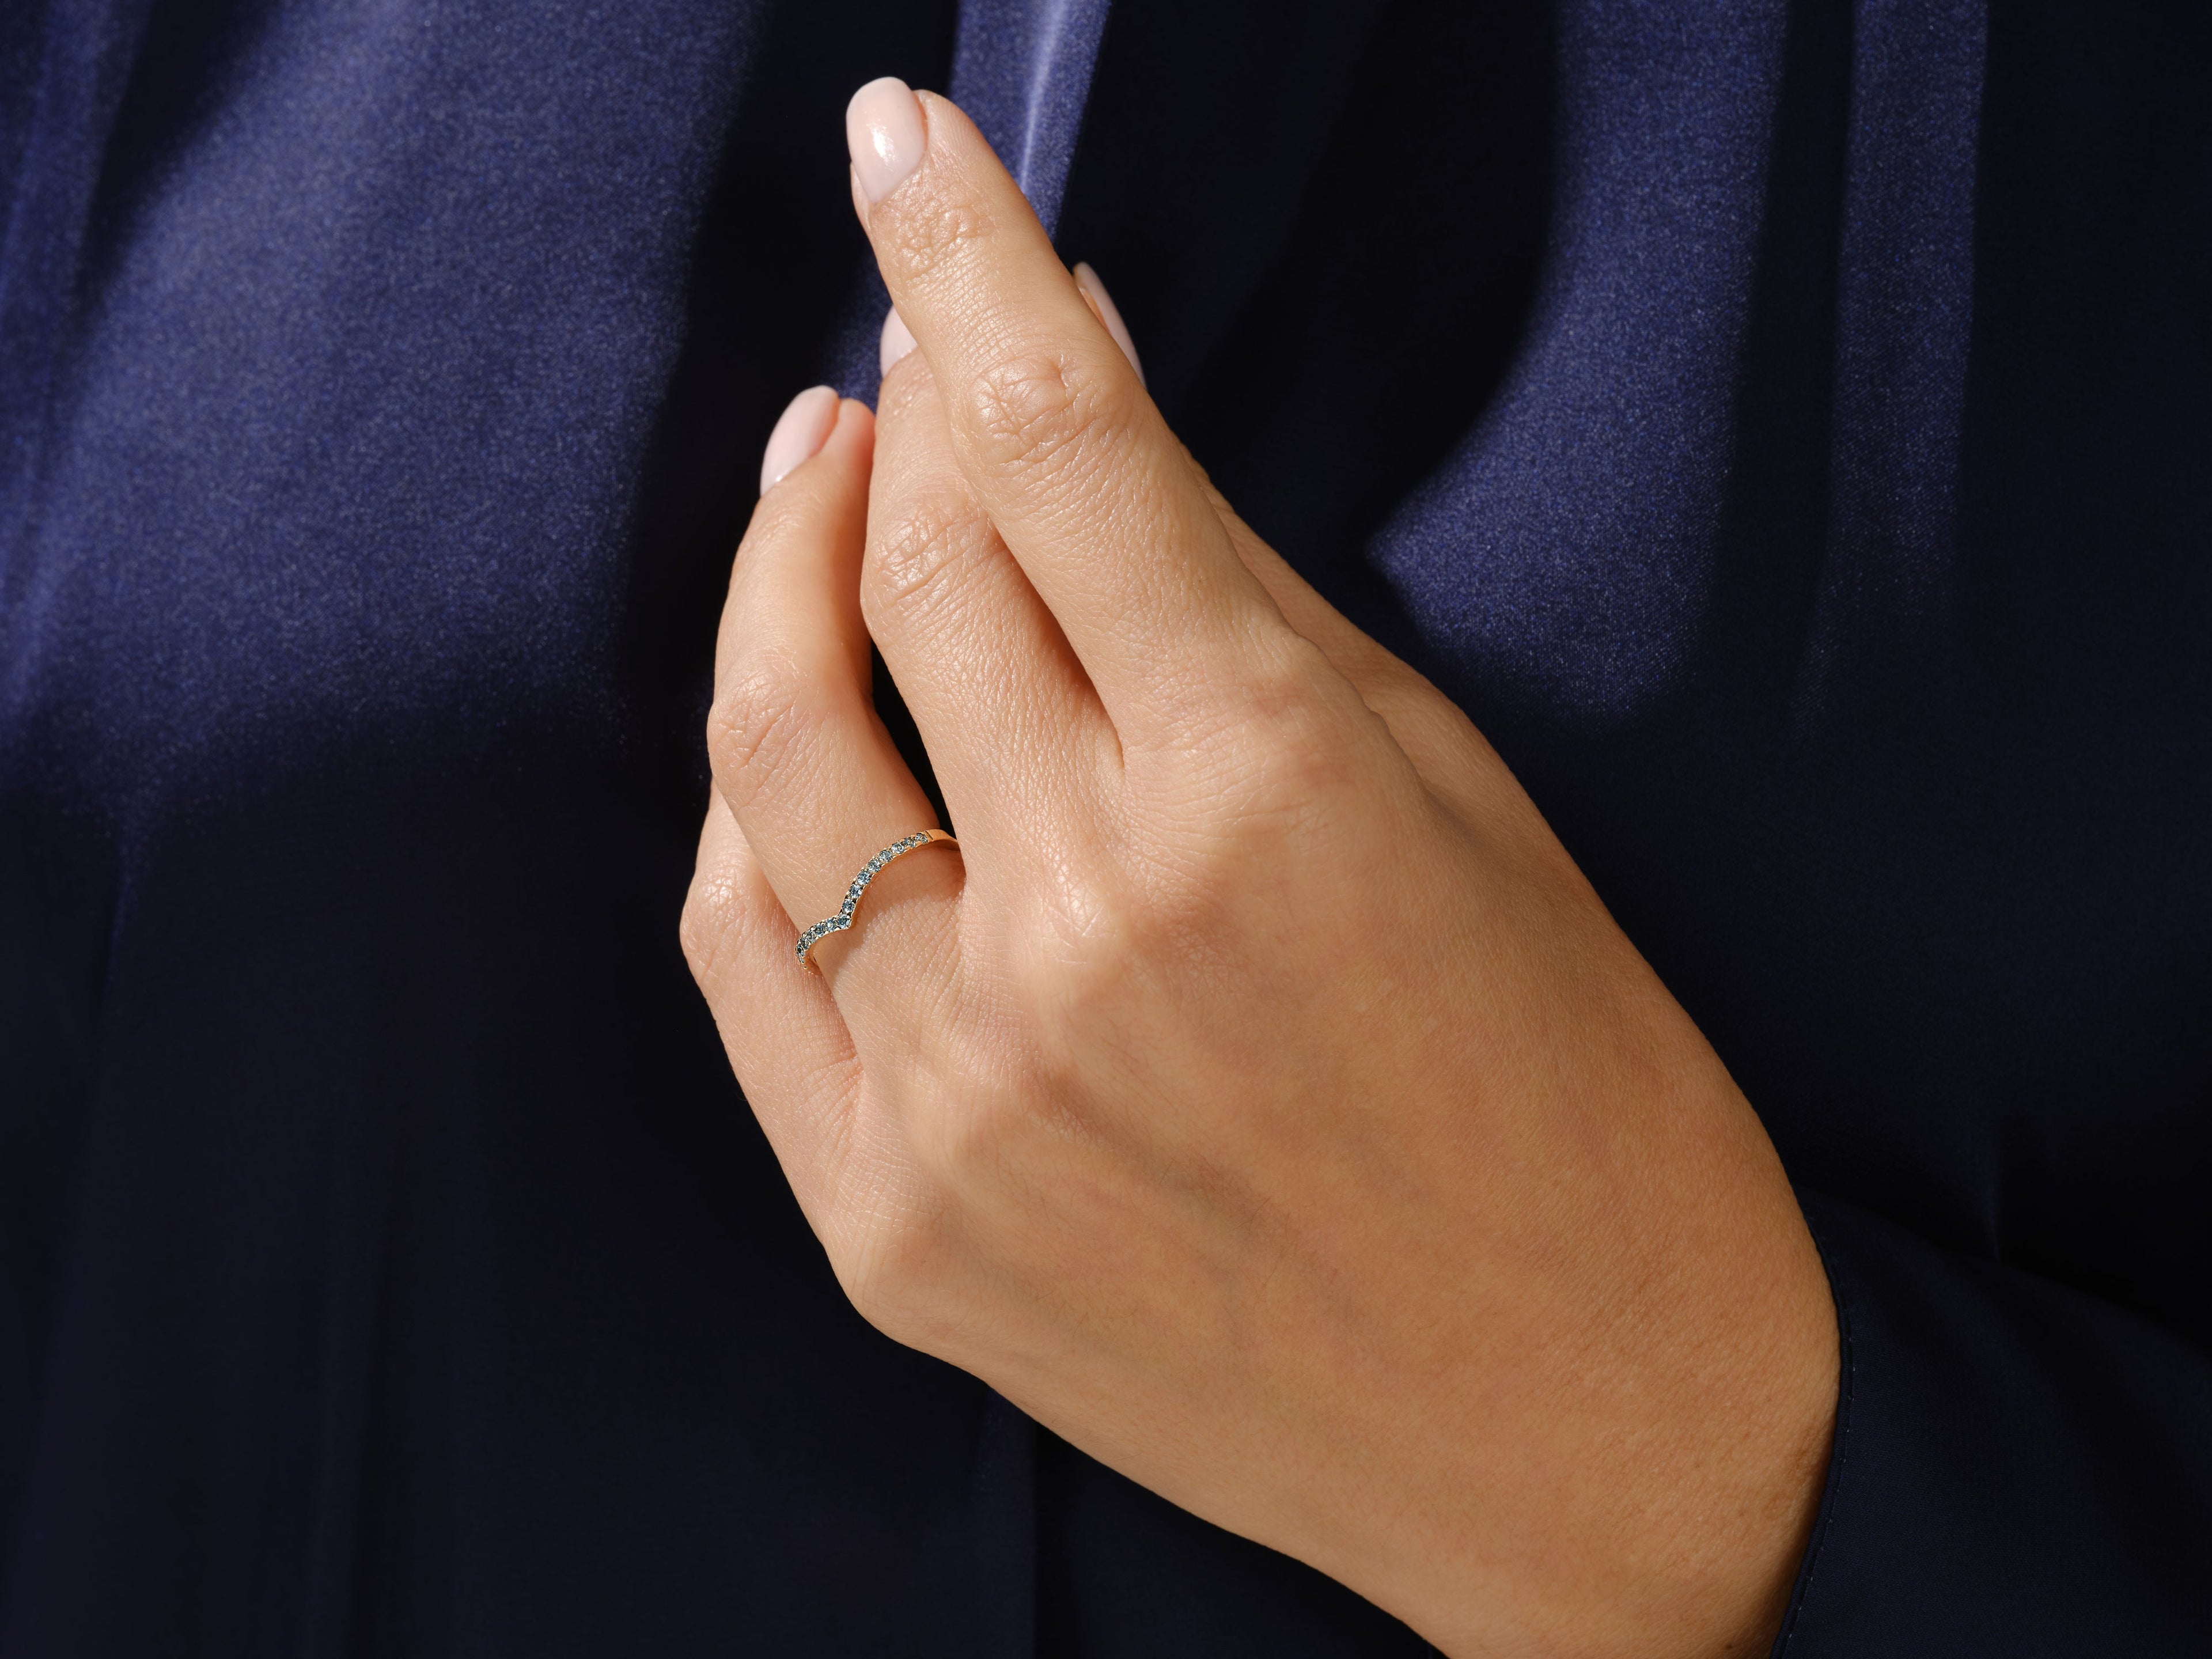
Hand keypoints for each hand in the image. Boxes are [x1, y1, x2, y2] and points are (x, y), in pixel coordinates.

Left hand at [682, 78, 1836, 1657]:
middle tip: (898, 364)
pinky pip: (749, 952)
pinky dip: (763, 813)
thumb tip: (1087, 425)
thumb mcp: (1446, 792)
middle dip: (894, 423)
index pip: (1058, 444)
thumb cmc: (1573, 1092)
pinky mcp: (892, 1226)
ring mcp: (961, 1096)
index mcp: (1258, 796)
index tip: (909, 151)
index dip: (966, 259)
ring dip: (783, 588)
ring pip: (777, 758)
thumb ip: (1233, 601)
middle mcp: (1081, 934)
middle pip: (903, 575)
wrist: (1577, 1426)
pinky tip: (805, 740)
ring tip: (824, 498)